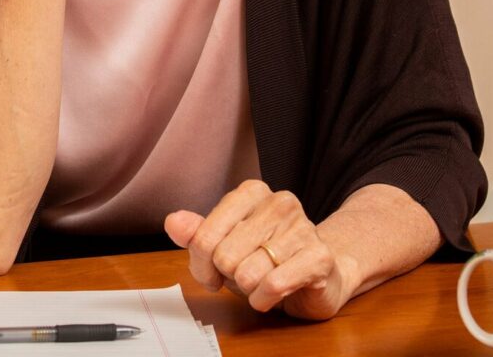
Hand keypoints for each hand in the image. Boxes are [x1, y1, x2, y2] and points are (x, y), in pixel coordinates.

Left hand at [164, 180, 351, 320]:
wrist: (317, 274)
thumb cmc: (264, 258)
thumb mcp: (224, 245)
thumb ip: (197, 234)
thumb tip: (173, 222)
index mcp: (251, 192)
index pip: (203, 236)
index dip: (201, 264)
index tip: (211, 271)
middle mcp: (278, 203)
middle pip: (224, 256)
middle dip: (228, 277)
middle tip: (242, 276)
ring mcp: (302, 227)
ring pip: (247, 273)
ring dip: (248, 290)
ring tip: (261, 281)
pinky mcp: (318, 257)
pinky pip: (273, 285)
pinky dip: (265, 298)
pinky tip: (272, 294)